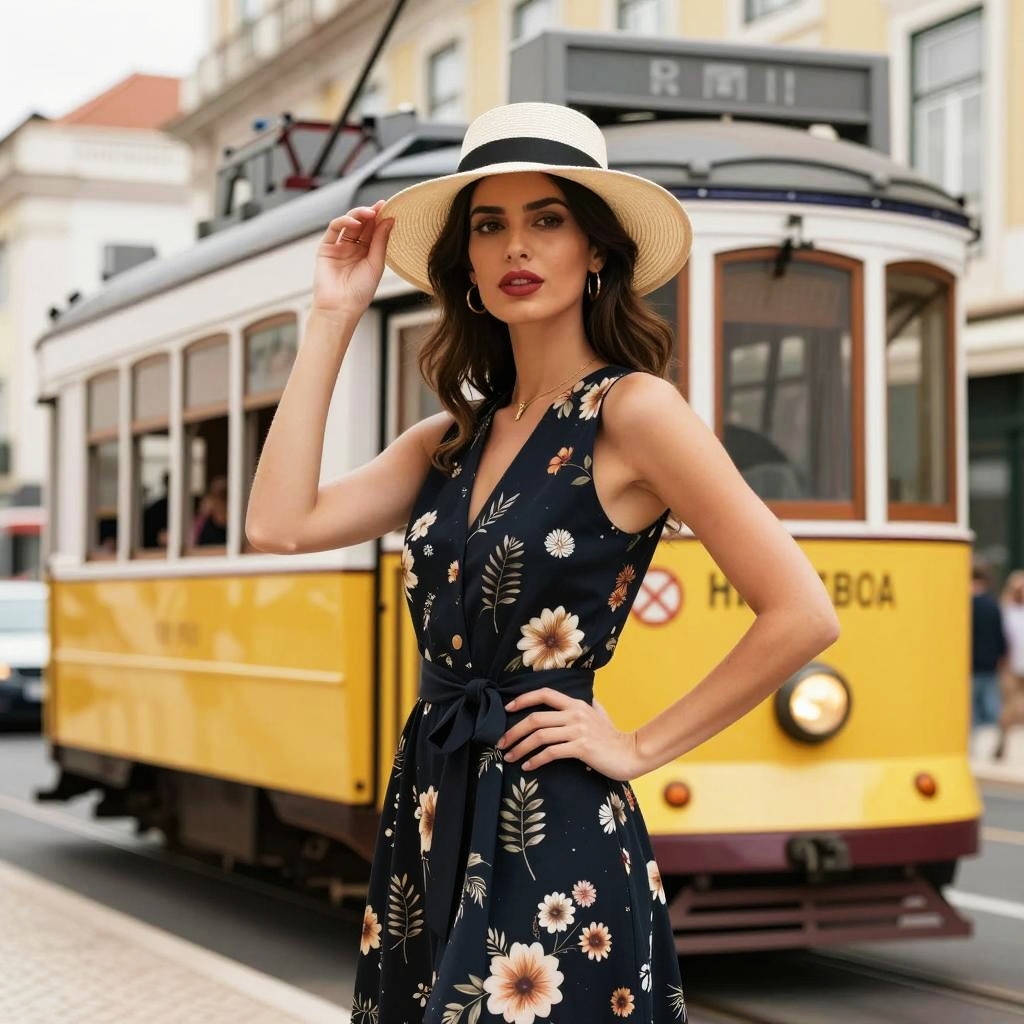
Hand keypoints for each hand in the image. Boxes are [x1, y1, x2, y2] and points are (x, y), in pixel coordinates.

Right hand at [312, 199, 393, 320]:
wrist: (341, 308)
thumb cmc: (360, 292)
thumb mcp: (376, 264)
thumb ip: (380, 241)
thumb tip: (389, 219)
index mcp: (367, 253)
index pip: (374, 231)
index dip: (380, 218)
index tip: (389, 207)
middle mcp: (353, 248)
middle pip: (362, 225)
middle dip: (371, 214)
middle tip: (381, 206)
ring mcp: (339, 247)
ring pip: (348, 223)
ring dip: (359, 215)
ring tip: (370, 213)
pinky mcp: (326, 248)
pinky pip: (334, 229)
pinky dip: (344, 222)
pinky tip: (355, 222)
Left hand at [496, 689, 641, 780]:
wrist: (630, 754)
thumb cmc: (613, 737)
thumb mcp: (600, 714)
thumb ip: (590, 706)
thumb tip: (586, 699)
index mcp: (576, 704)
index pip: (544, 694)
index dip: (523, 699)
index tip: (507, 709)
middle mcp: (575, 714)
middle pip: (535, 718)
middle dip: (513, 731)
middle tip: (501, 743)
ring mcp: (578, 730)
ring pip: (539, 736)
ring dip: (520, 748)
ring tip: (509, 757)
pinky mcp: (581, 748)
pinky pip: (551, 753)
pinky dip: (535, 760)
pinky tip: (528, 767)